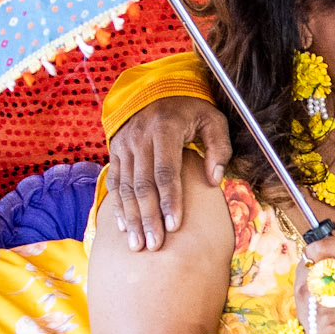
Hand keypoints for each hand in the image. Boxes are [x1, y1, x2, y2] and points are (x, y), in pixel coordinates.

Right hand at [105, 96, 231, 251]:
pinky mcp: (115, 151)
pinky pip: (115, 183)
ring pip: (126, 188)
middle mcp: (140, 137)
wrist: (155, 88)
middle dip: (148, 218)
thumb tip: (214, 179)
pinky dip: (118, 207)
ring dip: (132, 219)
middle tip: (155, 245)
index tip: (175, 226)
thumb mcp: (212, 119)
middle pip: (143, 185)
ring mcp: (124, 145)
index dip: (170, 200)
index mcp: (165, 129)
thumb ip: (218, 148)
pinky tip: (124, 228)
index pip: (166, 172)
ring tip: (139, 245)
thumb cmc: (190, 108)